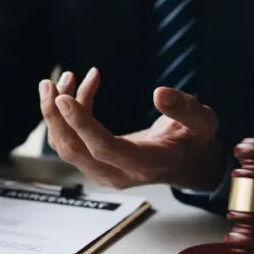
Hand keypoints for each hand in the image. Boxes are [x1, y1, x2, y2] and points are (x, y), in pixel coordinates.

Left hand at [40, 68, 224, 190]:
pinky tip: (76, 89)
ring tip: (63, 79)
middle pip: (75, 150)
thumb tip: (160, 93)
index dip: (81, 124)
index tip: (63, 98)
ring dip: (57, 113)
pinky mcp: (95, 165)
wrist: (186, 163)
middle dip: (57, 116)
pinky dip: (67, 116)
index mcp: (146, 165)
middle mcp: (119, 174)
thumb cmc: (194, 140)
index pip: (104, 148)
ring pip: (67, 146)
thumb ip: (185, 108)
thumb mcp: (203, 121)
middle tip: (50, 83)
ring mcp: (104, 173)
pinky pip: (72, 142)